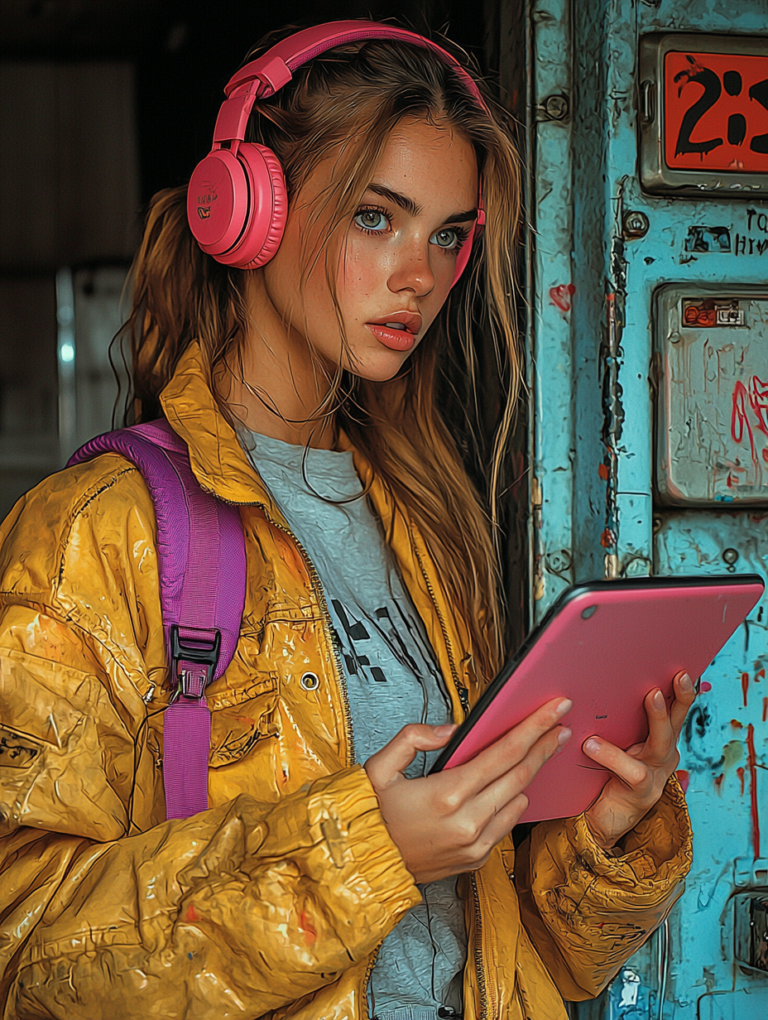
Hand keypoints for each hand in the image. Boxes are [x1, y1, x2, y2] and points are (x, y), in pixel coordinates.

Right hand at [364, 697, 572, 883]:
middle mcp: (467, 821)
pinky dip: (514, 799)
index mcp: (446, 794)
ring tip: (540, 749)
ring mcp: (475, 844)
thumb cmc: (371, 815)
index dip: (533, 728)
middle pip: (521, 774)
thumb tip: (450, 730)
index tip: (554, 710)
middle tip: (561, 724)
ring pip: (519, 799)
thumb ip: (412, 738)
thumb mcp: (378, 768)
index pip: (503, 753)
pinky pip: (508, 823)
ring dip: (532, 772)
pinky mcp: (477, 859)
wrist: (365, 866)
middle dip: (544, 745)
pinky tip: (514, 783)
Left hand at [583, 671, 695, 849]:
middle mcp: (662, 755)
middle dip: (680, 697)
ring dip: (657, 717)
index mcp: (658, 741)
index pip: (674, 711)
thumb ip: (614, 722)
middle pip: (676, 722)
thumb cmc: (602, 774)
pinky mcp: (643, 793)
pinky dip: (612, 755)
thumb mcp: (613, 743)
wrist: (599, 819)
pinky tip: (592, 745)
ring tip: (651, 695)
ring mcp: (656, 774)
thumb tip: (595, 684)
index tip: (682, 668)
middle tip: (679, 675)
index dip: (680, 692)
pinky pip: (633, 771)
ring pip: (661, 743)